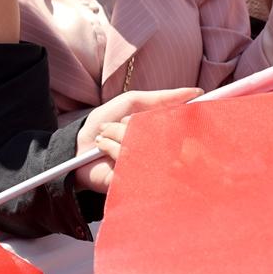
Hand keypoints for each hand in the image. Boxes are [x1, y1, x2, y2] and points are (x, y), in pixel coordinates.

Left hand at [73, 87, 200, 193]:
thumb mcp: (132, 102)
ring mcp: (146, 168)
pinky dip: (114, 151)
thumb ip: (162, 98)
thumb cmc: (104, 122)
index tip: (192, 110)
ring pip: (144, 147)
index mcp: (160, 134)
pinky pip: (131, 163)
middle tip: (121, 123)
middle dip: (137, 125)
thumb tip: (196, 91)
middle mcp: (158, 152)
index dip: (185, 119)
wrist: (76, 145)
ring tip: (105, 137)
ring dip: (119, 135)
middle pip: (164, 137)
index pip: (181, 127)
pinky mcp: (132, 182)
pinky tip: (103, 149)